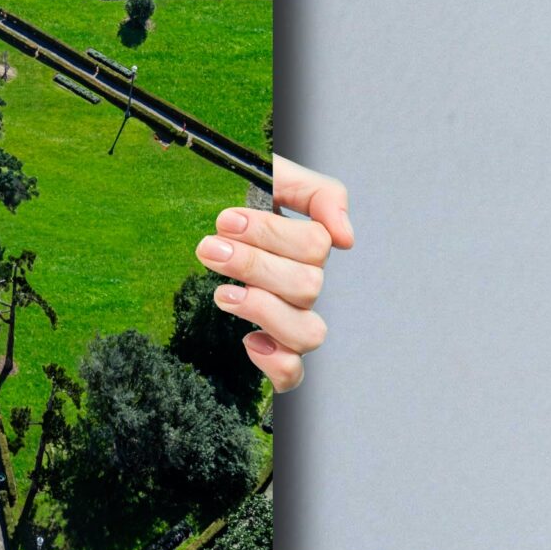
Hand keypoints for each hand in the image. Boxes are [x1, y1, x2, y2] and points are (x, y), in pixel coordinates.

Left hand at [195, 155, 353, 393]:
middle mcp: (306, 285)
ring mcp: (293, 320)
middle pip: (307, 287)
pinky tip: (249, 341)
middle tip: (210, 249)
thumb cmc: (243, 200)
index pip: (314, 246)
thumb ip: (318, 192)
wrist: (204, 222)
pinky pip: (293, 374)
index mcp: (308, 246)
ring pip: (309, 333)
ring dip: (264, 312)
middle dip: (253, 266)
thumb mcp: (274, 176)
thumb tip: (345, 237)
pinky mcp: (274, 350)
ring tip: (222, 294)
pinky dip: (277, 364)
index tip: (225, 220)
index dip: (271, 234)